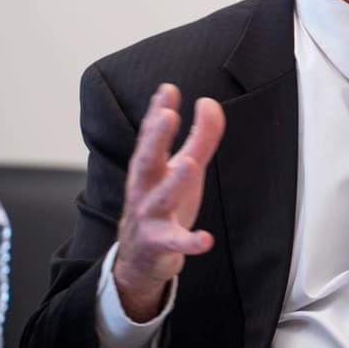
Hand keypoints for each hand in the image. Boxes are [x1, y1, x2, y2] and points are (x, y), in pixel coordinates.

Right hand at [113, 83, 224, 321]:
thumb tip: (208, 102)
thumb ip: (200, 137)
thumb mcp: (183, 168)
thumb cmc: (163, 205)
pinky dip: (190, 241)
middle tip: (168, 116)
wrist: (139, 258)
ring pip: (159, 199)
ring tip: (188, 164)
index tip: (168, 90)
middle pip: (146, 160)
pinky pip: (176, 242)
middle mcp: (144, 189)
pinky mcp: (161, 243)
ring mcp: (150, 217)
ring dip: (173, 182)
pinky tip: (205, 239)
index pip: (151, 135)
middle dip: (155, 138)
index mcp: (149, 167)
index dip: (158, 112)